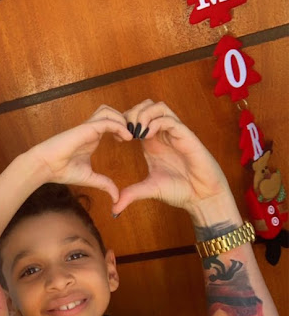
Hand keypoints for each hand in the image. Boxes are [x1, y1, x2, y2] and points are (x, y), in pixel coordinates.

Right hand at [26, 105, 131, 204]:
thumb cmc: (62, 170)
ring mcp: (87, 128)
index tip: (129, 140)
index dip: (122, 128)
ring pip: (109, 111)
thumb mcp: (90, 178)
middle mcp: (90, 130)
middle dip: (125, 120)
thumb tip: (116, 197)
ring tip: (129, 134)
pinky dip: (119, 126)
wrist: (46, 167)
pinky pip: (107, 121)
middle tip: (132, 134)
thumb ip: (104, 184)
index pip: (110, 123)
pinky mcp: (85, 129)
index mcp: (91, 138)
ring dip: (122, 120)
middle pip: (111, 112)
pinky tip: (127, 137)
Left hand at [115, 100, 231, 216]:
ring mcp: (175, 133)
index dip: (124, 123)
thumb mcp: (149, 190)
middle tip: (125, 130)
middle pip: (146, 106)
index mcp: (152, 143)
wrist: (201, 197)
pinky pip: (170, 120)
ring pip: (158, 107)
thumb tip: (113, 209)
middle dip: (132, 113)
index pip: (136, 119)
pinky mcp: (186, 136)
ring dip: (144, 114)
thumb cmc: (180, 190)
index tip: (117, 138)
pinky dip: (156, 122)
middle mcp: (163, 135)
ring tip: (136, 131)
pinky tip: (146, 135)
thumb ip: (131, 194)